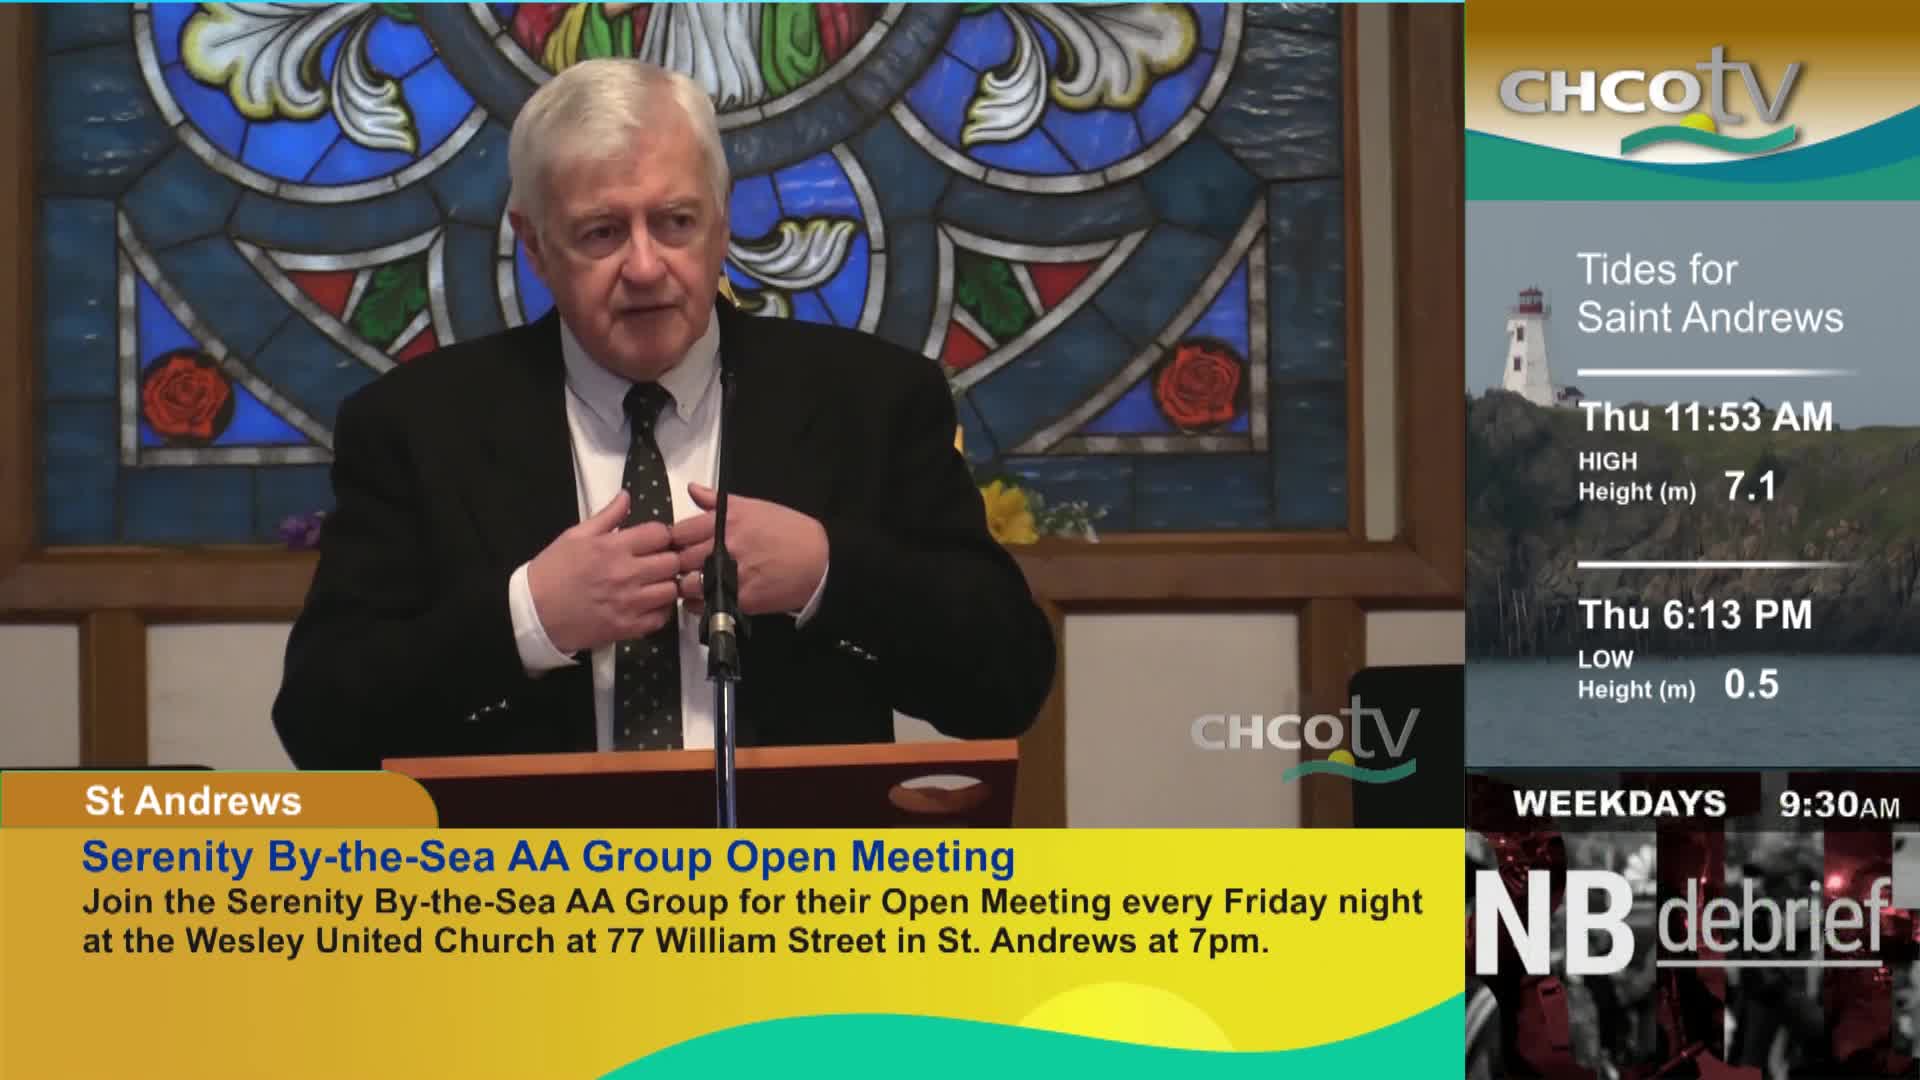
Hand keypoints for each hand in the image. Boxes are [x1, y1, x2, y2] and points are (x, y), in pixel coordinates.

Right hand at [526, 490, 681, 653]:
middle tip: (656, 563)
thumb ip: (607, 515)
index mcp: (612, 547)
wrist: (533, 613)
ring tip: (653, 584)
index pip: (660, 534)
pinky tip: (647, 605)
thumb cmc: (552, 571)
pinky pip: (662, 617)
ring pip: (672, 590)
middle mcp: (625, 574)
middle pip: (672, 562)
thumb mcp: (575, 535)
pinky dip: (659, 611)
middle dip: (668, 559)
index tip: (653, 542)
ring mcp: (629, 603)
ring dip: (666, 585)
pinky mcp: (628, 628)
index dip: (660, 535)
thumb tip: (627, 496)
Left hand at [669, 483, 827, 616]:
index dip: (674, 541)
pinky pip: (707, 604)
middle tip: (682, 569)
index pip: (680, 532)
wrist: (821, 560)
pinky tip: (704, 599)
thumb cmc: (789, 530)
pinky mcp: (743, 599)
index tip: (677, 547)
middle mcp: (728, 547)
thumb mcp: (755, 507)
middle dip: (678, 565)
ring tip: (693, 585)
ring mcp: (734, 574)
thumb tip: (692, 490)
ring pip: (690, 584)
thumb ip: (718, 501)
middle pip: (681, 559)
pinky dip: (700, 604)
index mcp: (727, 522)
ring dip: (687, 586)